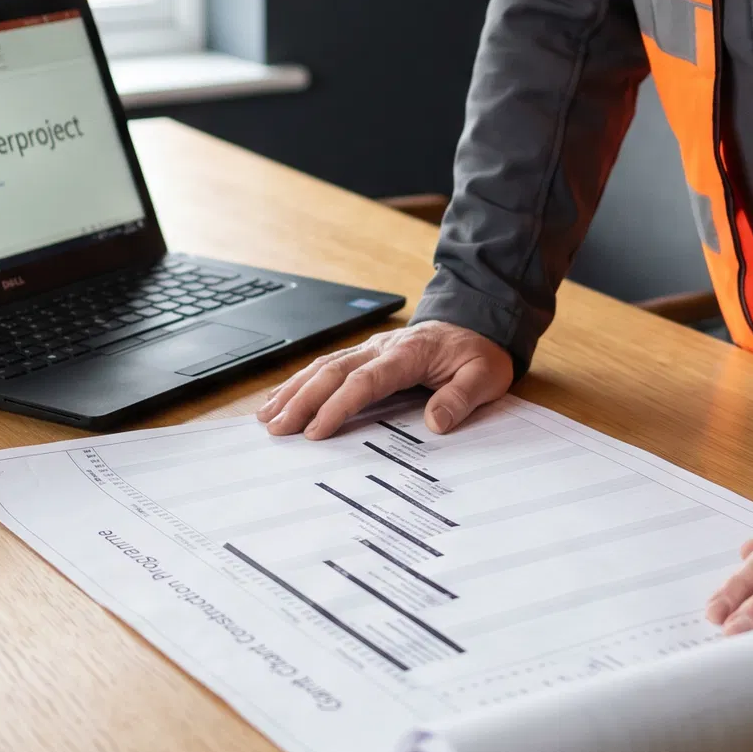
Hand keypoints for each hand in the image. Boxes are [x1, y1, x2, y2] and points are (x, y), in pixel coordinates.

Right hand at [256, 320, 514, 439]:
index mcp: (408, 354)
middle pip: (333, 372)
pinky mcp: (366, 353)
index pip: (365, 381)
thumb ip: (461, 398)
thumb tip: (435, 423)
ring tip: (267, 416)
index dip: (339, 406)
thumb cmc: (478, 352)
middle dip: (302, 401)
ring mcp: (370, 347)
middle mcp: (381, 347)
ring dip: (294, 390)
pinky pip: (328, 364)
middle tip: (276, 429)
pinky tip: (283, 396)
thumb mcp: (485, 376)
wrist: (478, 319)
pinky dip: (302, 380)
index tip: (316, 431)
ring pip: (323, 366)